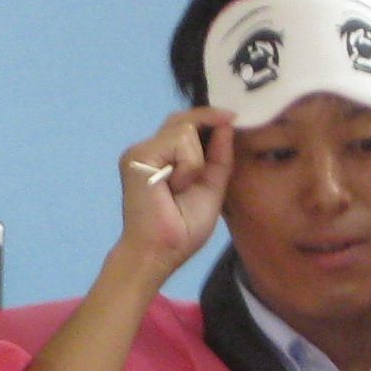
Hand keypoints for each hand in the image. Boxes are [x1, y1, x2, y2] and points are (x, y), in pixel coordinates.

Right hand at [112, 107, 233, 283]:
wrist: (160, 252)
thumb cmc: (182, 230)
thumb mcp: (211, 188)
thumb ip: (219, 156)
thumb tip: (227, 123)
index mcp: (163, 158)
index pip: (185, 124)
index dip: (207, 118)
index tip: (232, 118)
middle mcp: (149, 149)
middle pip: (183, 118)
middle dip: (205, 125)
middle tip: (212, 152)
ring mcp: (141, 150)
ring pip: (185, 128)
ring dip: (195, 161)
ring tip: (181, 188)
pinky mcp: (139, 155)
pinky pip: (180, 141)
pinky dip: (188, 166)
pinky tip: (175, 187)